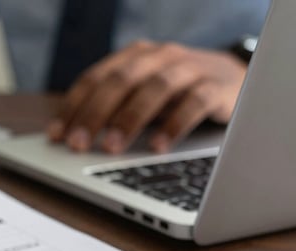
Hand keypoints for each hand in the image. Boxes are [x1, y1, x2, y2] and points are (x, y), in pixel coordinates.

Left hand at [46, 40, 247, 153]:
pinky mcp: (218, 86)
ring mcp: (190, 68)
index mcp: (134, 56)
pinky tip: (157, 148)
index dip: (73, 107)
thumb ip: (114, 109)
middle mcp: (160, 57)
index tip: (56, 136)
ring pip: (155, 88)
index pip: (95, 78)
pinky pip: (194, 102)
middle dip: (94, 114)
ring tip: (111, 148)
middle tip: (77, 145)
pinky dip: (174, 126)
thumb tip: (73, 140)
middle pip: (120, 81)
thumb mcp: (142, 96)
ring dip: (129, 120)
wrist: (238, 79)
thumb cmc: (178, 93)